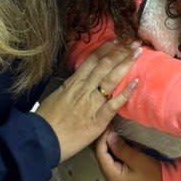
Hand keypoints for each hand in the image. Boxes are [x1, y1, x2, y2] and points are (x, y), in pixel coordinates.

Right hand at [36, 42, 139, 161]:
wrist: (42, 139)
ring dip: (126, 64)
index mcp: (73, 83)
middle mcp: (84, 89)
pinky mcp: (98, 119)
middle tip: (134, 42)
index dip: (106, 49)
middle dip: (121, 52)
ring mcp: (92, 103)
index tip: (116, 40)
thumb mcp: (56, 97)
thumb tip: (77, 82)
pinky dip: (126, 92)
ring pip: (111, 78)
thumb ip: (69, 88)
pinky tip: (136, 82)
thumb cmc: (46, 121)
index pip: (92, 61)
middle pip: (105, 65)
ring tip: (138, 53)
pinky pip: (114, 103)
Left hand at [94, 132, 168, 180]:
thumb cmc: (155, 176)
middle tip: (110, 127)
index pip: (100, 154)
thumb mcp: (138, 160)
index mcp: (112, 178)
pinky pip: (114, 163)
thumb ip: (121, 148)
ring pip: (107, 160)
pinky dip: (116, 152)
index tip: (108, 125)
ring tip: (114, 132)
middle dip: (105, 141)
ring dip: (110, 146)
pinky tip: (120, 143)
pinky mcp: (122, 179)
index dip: (102, 138)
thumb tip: (109, 136)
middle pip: (102, 157)